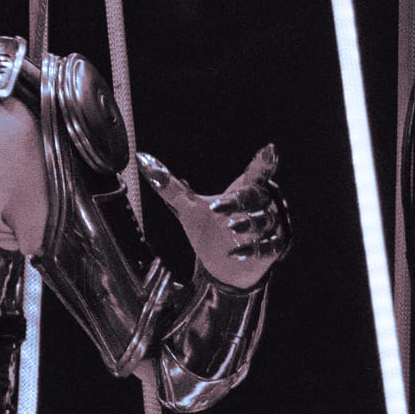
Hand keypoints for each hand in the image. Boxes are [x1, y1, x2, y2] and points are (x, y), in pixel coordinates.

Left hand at [139, 144, 288, 292]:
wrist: (222, 263)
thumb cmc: (209, 227)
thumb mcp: (186, 207)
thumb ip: (167, 185)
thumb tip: (142, 159)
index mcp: (244, 187)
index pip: (257, 171)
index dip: (264, 161)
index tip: (268, 150)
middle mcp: (261, 204)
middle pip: (255, 197)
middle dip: (238, 201)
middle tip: (218, 208)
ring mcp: (269, 226)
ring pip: (263, 220)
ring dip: (247, 224)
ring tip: (229, 228)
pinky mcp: (272, 248)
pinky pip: (267, 246)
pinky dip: (252, 250)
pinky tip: (235, 254)